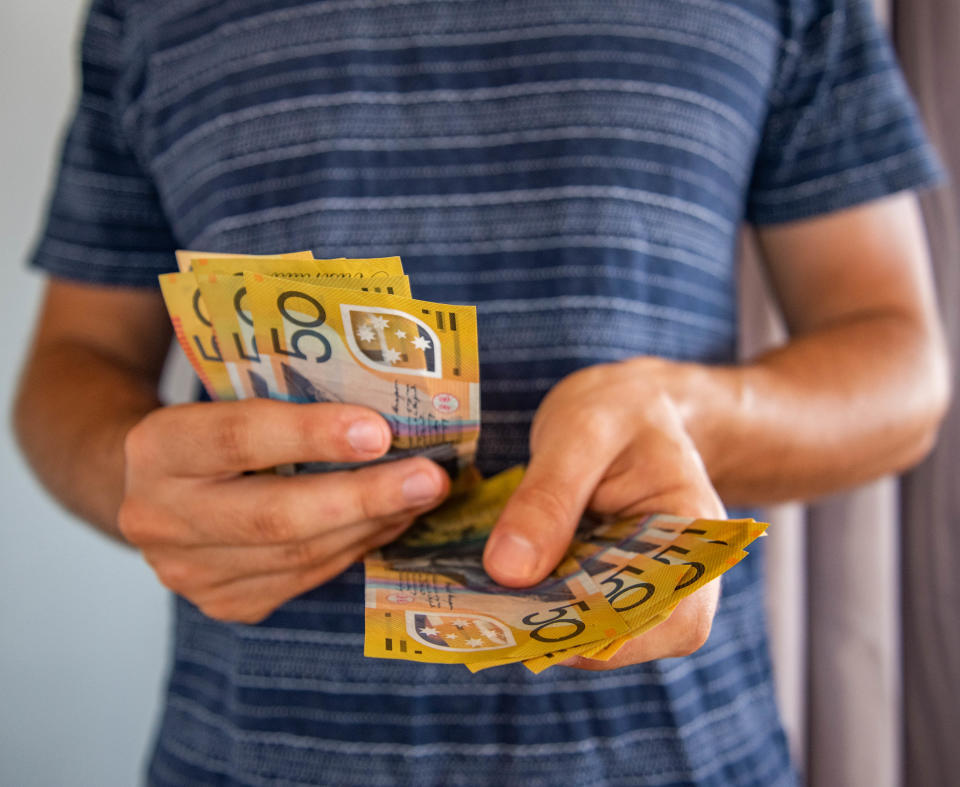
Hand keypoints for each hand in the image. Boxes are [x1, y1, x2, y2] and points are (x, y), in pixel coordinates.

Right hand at [118, 400, 449, 622]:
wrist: (152, 487)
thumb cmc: (211, 430)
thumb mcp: (226, 400)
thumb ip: (286, 404)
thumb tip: (387, 416)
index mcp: (159, 448)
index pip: (238, 439)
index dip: (311, 436)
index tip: (379, 431)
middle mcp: (160, 518)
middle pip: (275, 517)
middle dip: (364, 497)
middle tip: (429, 479)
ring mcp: (189, 572)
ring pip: (300, 556)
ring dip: (372, 524)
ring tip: (423, 495)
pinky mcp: (223, 603)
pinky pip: (305, 578)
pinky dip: (355, 547)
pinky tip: (389, 521)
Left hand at [482, 358, 723, 668]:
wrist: (629, 407)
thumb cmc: (618, 410)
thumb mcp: (579, 434)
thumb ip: (547, 498)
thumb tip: (507, 572)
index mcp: (697, 535)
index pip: (673, 617)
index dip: (607, 633)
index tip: (537, 622)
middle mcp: (681, 576)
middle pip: (630, 636)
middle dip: (558, 630)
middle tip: (492, 608)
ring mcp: (643, 587)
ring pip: (596, 634)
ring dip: (540, 622)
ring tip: (488, 596)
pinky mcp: (608, 586)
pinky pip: (575, 612)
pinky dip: (537, 605)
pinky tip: (500, 585)